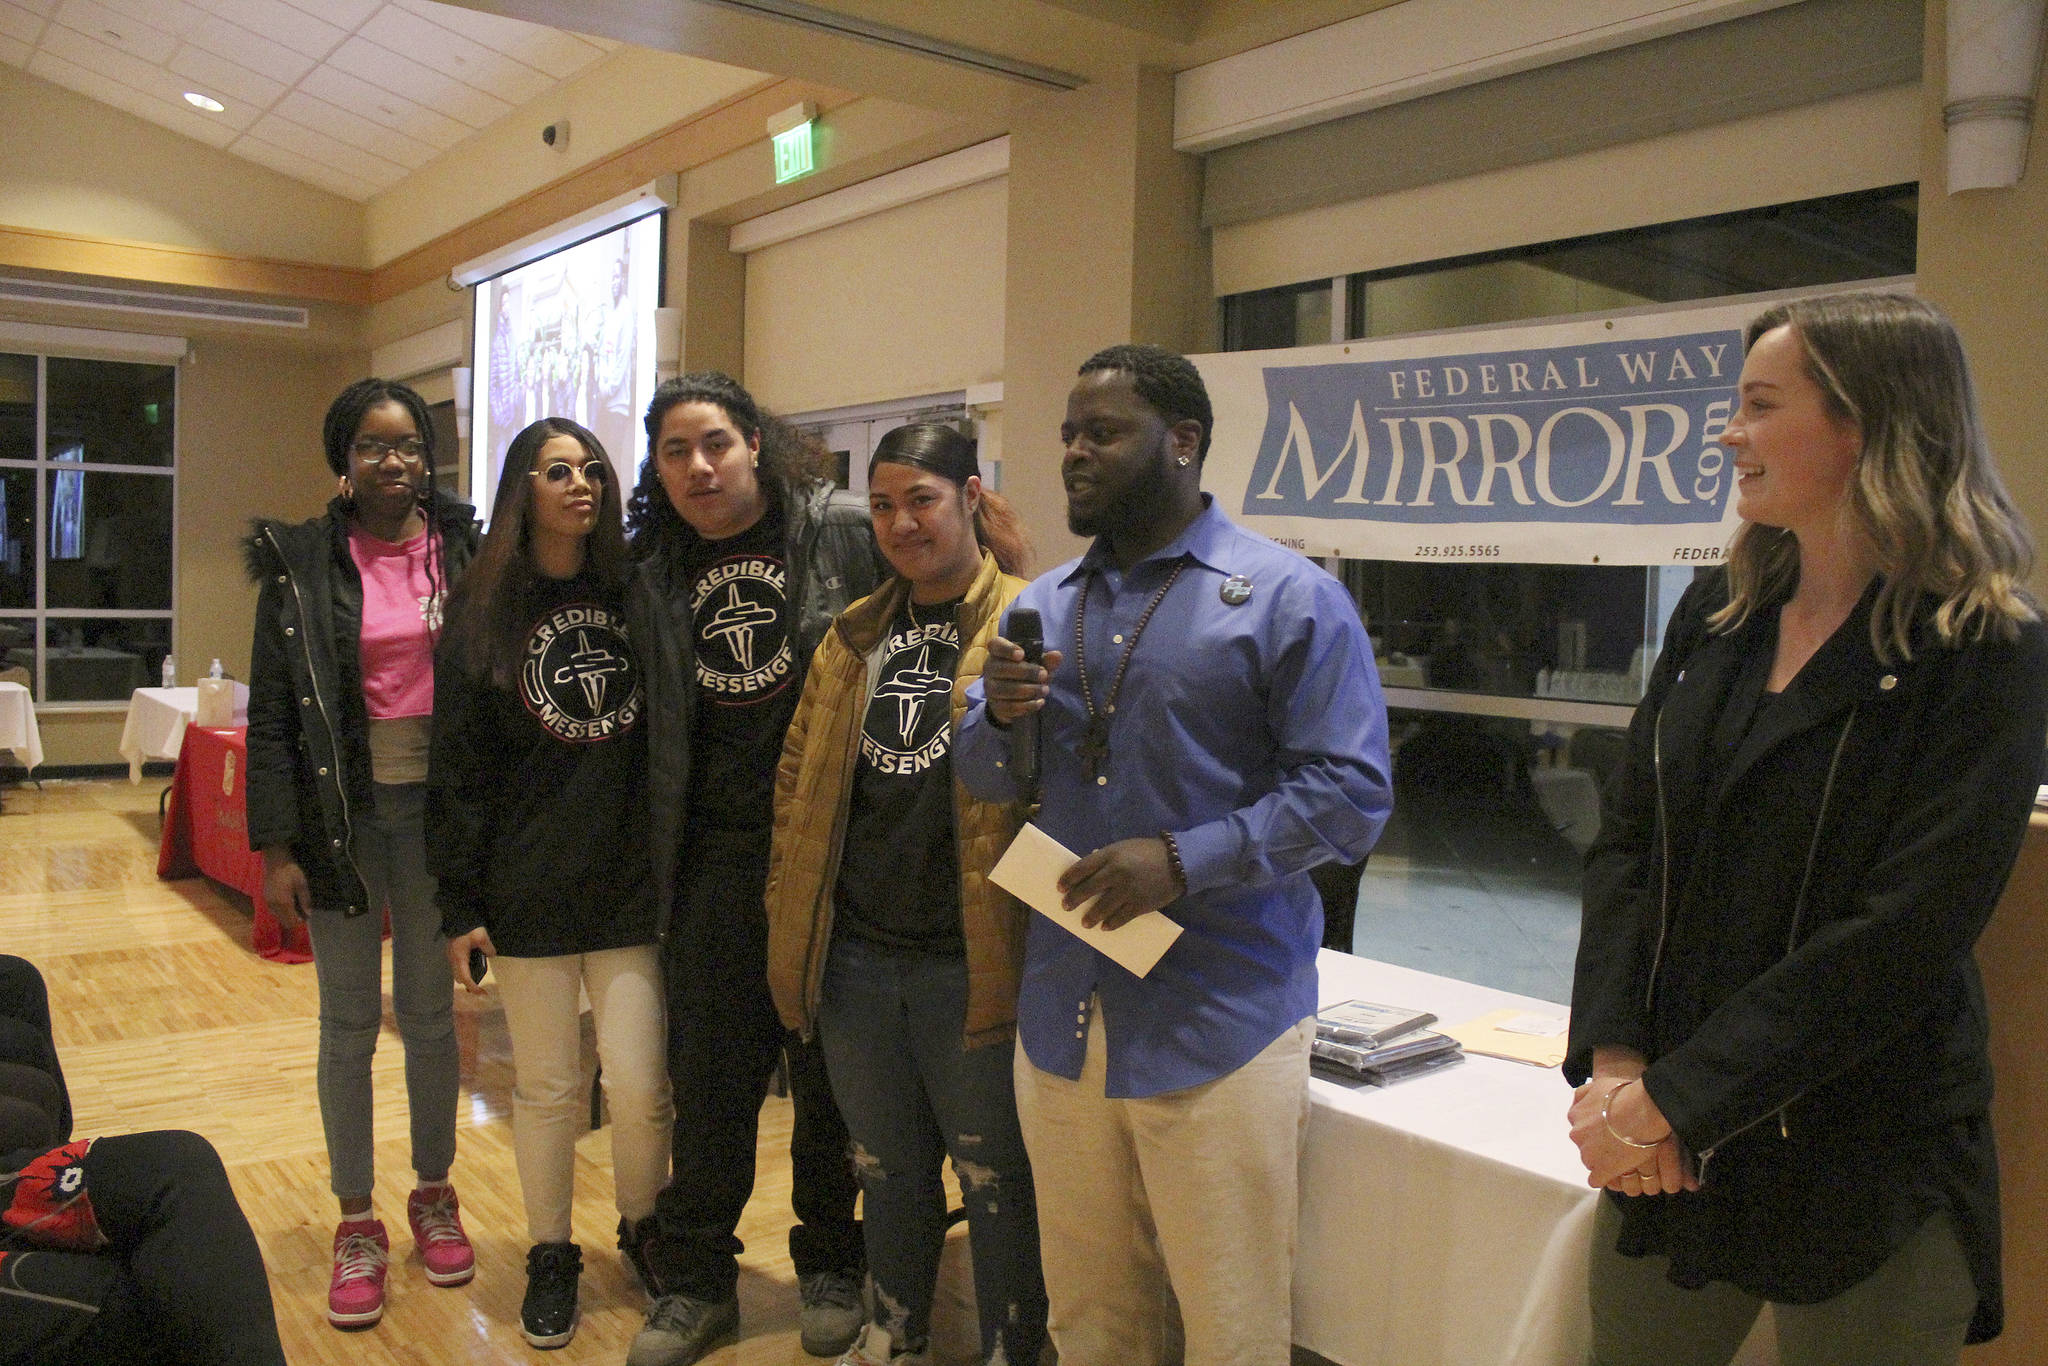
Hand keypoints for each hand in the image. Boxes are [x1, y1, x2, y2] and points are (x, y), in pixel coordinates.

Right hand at [260, 846, 311, 927]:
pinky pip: (273, 911)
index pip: (290, 922)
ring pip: (278, 917)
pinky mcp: (265, 898)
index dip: (299, 922)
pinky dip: (281, 911)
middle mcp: (273, 906)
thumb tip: (309, 914)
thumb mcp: (302, 885)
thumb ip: (305, 901)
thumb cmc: (291, 871)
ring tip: (296, 906)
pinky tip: (288, 903)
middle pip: (283, 922)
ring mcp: (267, 902)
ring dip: (287, 916)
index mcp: (283, 903)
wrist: (276, 861)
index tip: (306, 917)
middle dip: (293, 920)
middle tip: (303, 912)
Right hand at [447, 927, 494, 993]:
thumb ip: (488, 948)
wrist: (457, 916)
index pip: (466, 978)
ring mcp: (451, 955)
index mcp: (459, 958)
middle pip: (459, 978)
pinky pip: (457, 965)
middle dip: (469, 984)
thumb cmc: (468, 927)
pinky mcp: (451, 950)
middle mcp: (453, 959)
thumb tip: (492, 955)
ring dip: (466, 976)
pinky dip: (464, 969)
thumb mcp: (481, 937)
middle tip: (481, 986)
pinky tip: (473, 963)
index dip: (474, 987)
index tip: (483, 993)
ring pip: (457, 972)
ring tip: (478, 976)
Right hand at [981, 636, 1063, 727]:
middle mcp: (990, 668)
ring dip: (1028, 690)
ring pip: (1005, 689)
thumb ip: (1046, 660)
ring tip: (1045, 690)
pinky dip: (1027, 705)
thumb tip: (1057, 655)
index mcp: (998, 652)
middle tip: (1044, 675)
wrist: (1013, 697)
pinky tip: (1039, 702)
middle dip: (1026, 672)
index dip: (1007, 649)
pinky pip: (1009, 706)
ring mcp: (990, 688)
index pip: (995, 645)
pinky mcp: (995, 705)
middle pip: (1002, 669)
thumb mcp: (1037, 664)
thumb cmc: (1025, 673)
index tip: (1022, 654)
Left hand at [1059, 837, 1180, 929]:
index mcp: (1110, 855)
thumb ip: (1105, 858)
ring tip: (1084, 922)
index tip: (1060, 887)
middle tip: (1066, 906)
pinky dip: (1110, 924)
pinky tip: (1104, 927)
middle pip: (1088, 889)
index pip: (1082, 868)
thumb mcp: (1123, 848)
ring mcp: (1128, 890)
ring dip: (1090, 916)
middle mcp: (1116, 872)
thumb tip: (1086, 873)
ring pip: (1102, 907)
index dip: (1068, 879)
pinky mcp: (1140, 905)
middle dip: (1074, 899)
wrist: (1178, 862)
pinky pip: (1120, 918)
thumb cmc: (1147, 852)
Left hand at [1567, 1073, 1695, 1193]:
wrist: (1641, 1111)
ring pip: (1591, 1160)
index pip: (1581, 1126)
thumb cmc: (1624, 1094)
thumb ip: (1584, 1094)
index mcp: (1575, 1115)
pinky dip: (1605, 1177)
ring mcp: (1588, 1154)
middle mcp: (1577, 1135)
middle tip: (1618, 1140)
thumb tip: (1577, 1102)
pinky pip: (1596, 1180)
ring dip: (1603, 1159)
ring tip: (1622, 1155)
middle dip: (1598, 1143)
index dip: (1596, 1128)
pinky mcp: (1601, 1170)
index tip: (1610, 1128)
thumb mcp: (1599, 1084)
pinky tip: (1616, 1172)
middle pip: (1585, 1143)